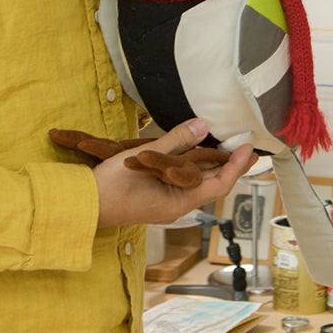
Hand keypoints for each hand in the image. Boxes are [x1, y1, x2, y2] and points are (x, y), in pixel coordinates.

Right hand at [92, 118, 254, 227]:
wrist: (83, 206)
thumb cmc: (111, 186)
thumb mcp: (145, 158)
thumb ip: (175, 141)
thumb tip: (202, 126)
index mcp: (179, 201)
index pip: (219, 183)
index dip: (236, 165)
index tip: (249, 147)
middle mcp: (177, 205)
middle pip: (210, 183)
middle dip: (227, 163)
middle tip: (242, 143)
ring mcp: (166, 203)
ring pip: (196, 182)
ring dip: (209, 164)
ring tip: (221, 144)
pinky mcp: (156, 197)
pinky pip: (181, 181)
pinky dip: (190, 166)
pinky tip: (191, 152)